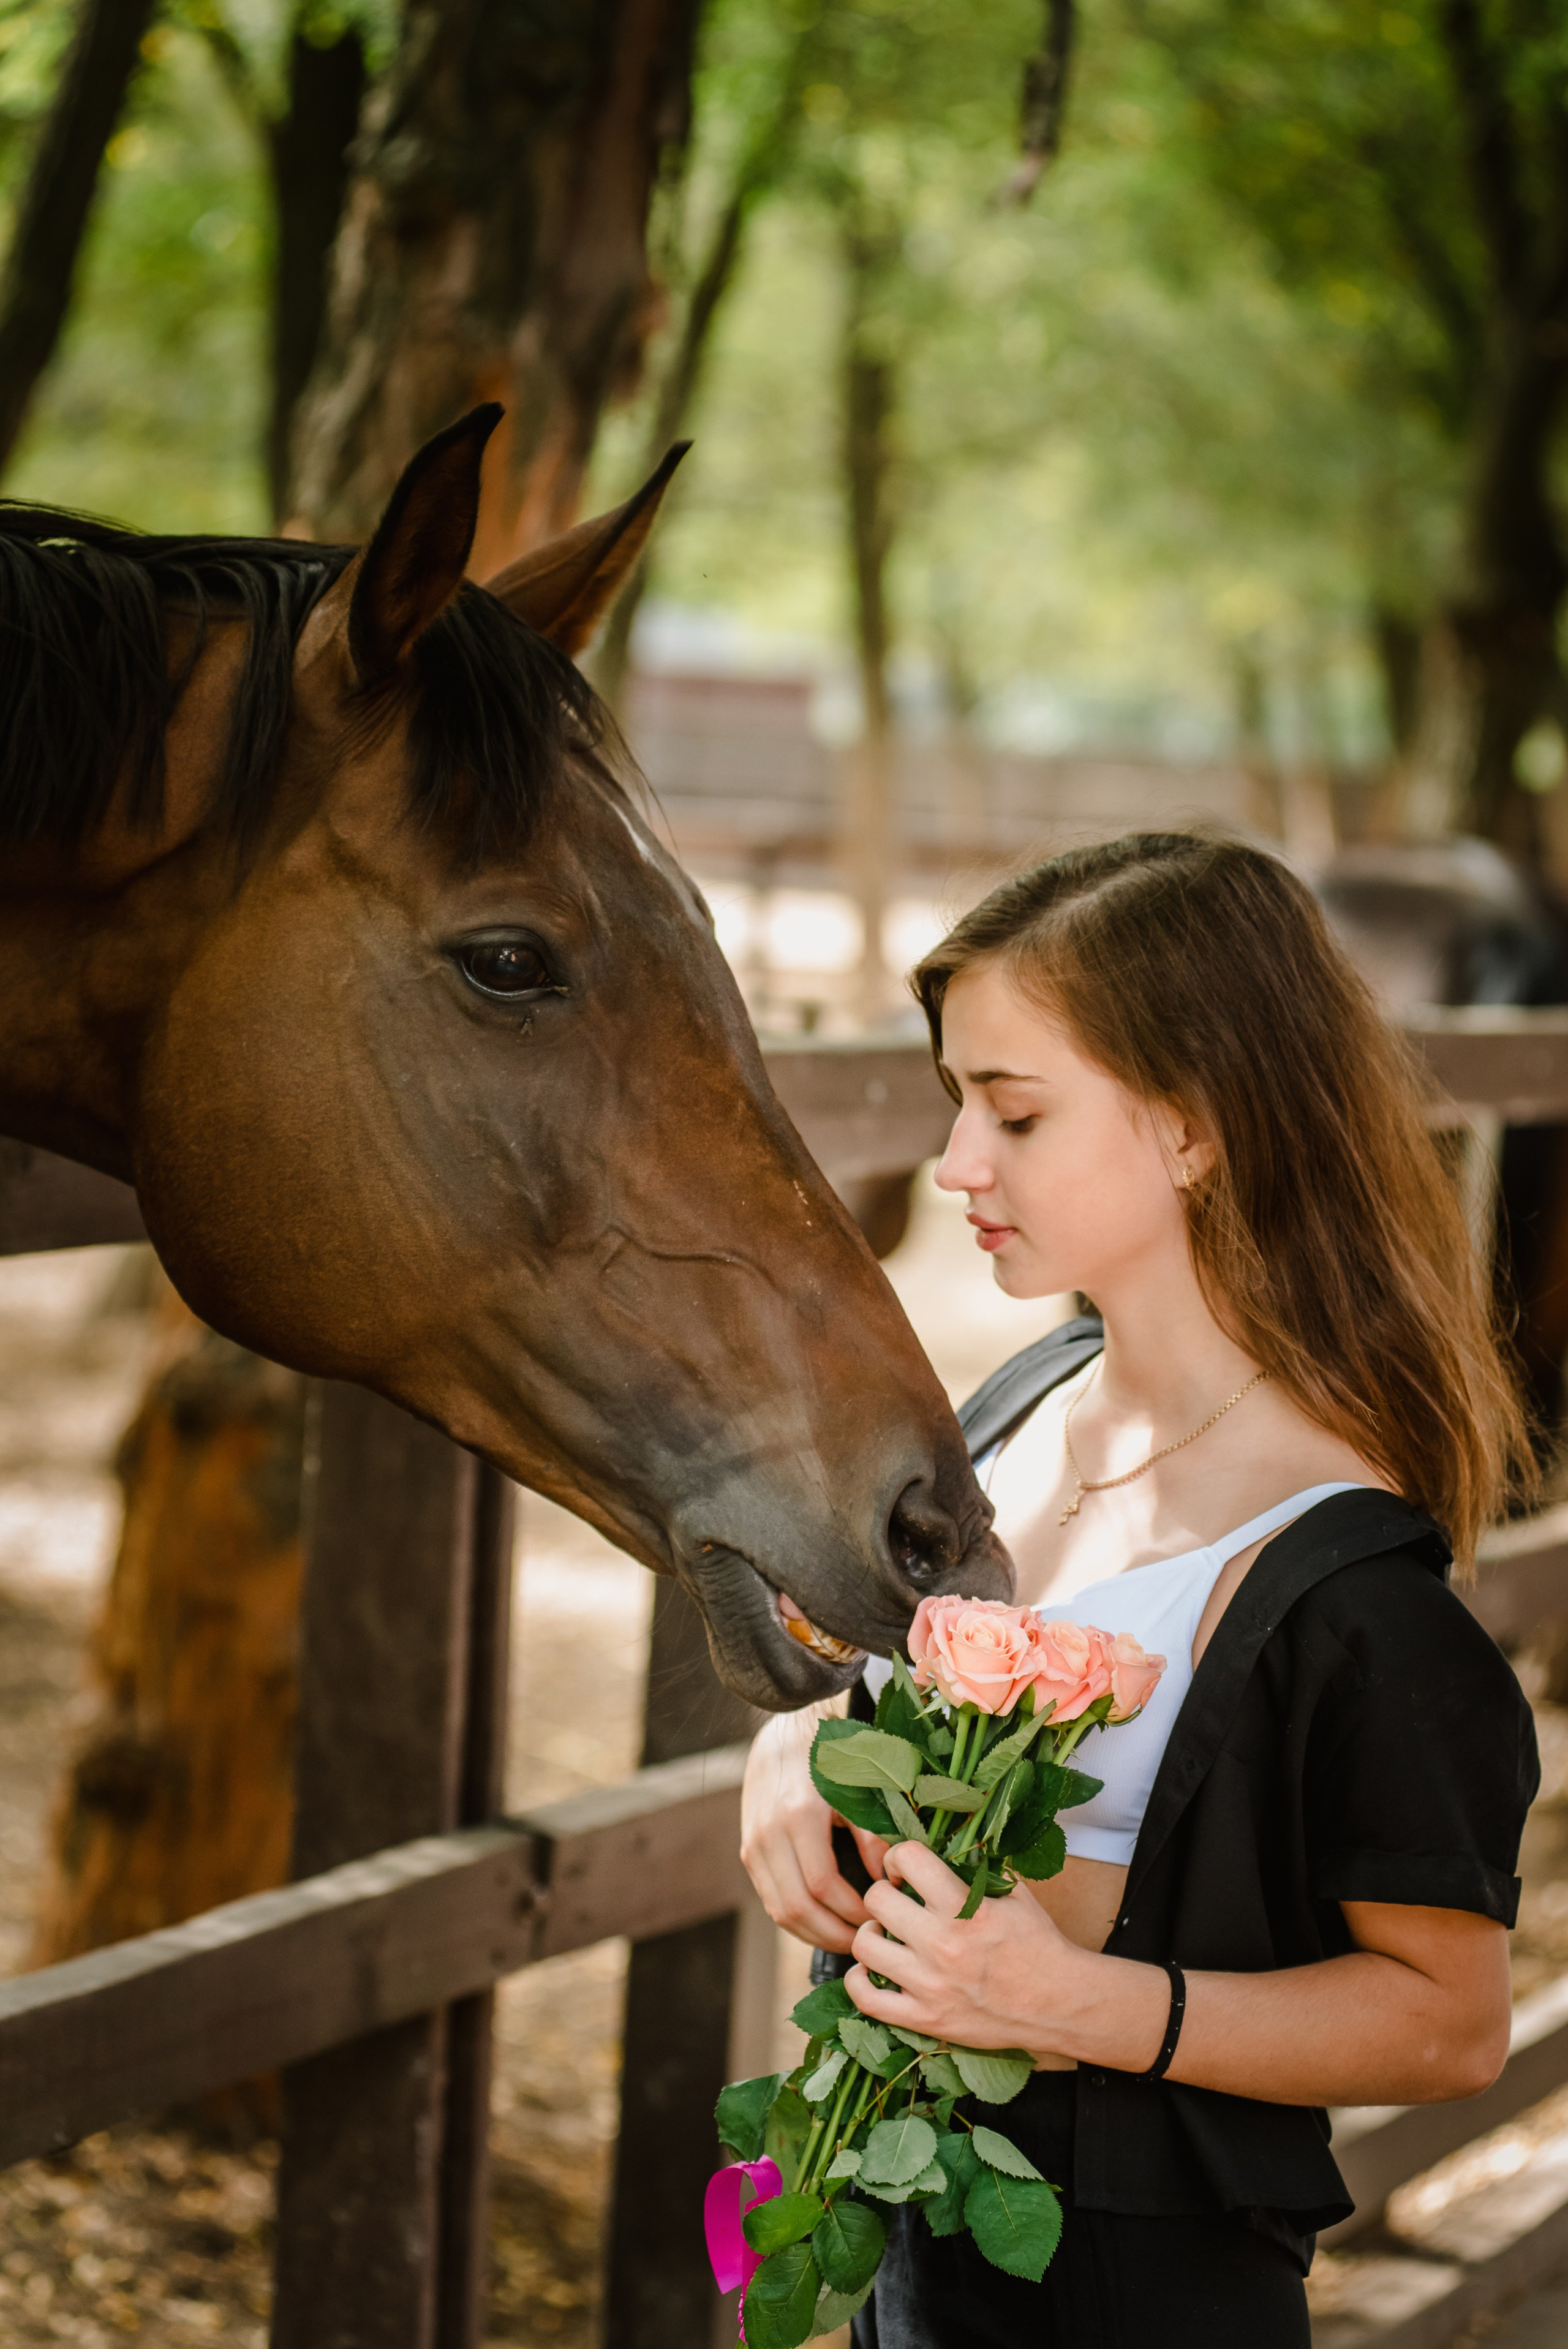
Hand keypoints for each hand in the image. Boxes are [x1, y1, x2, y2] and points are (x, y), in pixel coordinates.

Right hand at [740, 1705, 890, 1951]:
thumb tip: (888, 1884)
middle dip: (832, 1934)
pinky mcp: (748, 1849)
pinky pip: (770, 1897)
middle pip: (795, 1907)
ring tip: (845, 1938)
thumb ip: (873, 1836)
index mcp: (798, 1815)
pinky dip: (795, 1918)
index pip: (822, 1886)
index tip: (876, 1920)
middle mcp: (768, 1834)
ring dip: (812, 1933)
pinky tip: (821, 1921)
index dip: (850, 1912)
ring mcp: (753, 1843)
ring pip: (778, 1909)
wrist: (786, 1729)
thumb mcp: (858, 1787)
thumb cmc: (831, 1755)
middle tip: (863, 1942)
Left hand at [846, 1841, 1103, 2054]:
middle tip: (897, 1898)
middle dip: (884, 1891)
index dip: (899, 1856)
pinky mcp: (926, 2019)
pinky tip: (871, 1969)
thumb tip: (942, 1836)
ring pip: (864, 1946)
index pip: (908, 1859)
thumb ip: (977, 1866)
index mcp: (967, 1909)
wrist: (1059, 2004)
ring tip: (886, 1931)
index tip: (905, 1866)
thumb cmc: (1037, 1943)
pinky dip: (859, 1981)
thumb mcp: (1015, 1893)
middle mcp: (943, 1946)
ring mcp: (931, 1986)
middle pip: (877, 1899)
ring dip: (871, 1932)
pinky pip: (868, 2000)